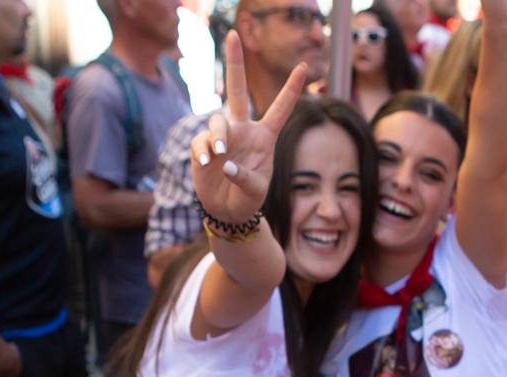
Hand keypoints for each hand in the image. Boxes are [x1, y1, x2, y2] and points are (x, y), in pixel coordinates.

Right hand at [190, 31, 308, 225]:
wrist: (227, 211)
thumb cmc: (248, 198)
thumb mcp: (256, 191)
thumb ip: (244, 177)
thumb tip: (224, 162)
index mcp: (265, 137)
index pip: (280, 110)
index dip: (291, 89)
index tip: (304, 68)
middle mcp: (244, 130)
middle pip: (238, 92)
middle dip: (235, 63)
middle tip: (233, 35)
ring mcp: (223, 137)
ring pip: (218, 121)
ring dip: (218, 136)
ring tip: (219, 154)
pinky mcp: (203, 148)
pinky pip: (201, 142)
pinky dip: (204, 151)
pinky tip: (207, 163)